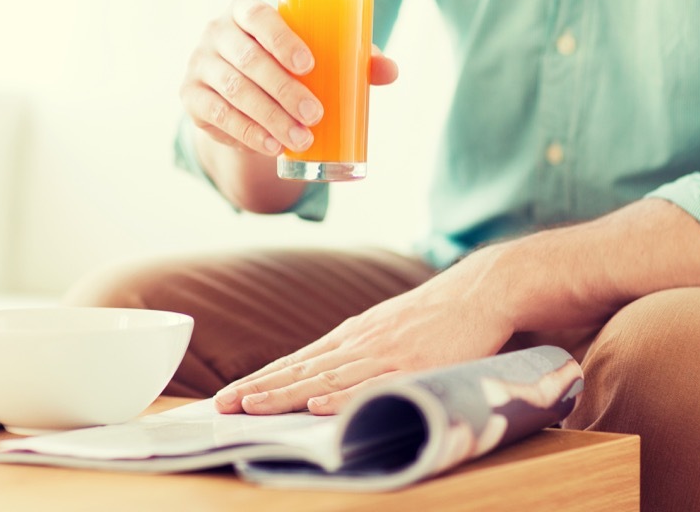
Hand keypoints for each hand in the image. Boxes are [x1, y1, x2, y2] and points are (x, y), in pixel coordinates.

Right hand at [180, 0, 396, 156]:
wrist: (242, 92)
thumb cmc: (286, 63)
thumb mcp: (316, 56)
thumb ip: (351, 58)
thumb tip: (390, 71)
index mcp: (245, 11)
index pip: (257, 15)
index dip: (281, 38)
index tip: (310, 65)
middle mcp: (216, 32)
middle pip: (247, 59)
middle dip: (283, 89)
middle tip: (315, 114)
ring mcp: (200, 64)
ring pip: (233, 91)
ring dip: (269, 117)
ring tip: (301, 137)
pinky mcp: (191, 97)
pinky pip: (216, 115)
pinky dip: (246, 133)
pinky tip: (270, 146)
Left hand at [213, 251, 513, 415]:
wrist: (478, 291)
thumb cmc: (432, 314)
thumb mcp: (383, 326)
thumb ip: (353, 350)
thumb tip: (320, 372)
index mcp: (350, 335)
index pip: (295, 361)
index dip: (261, 379)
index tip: (228, 396)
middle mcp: (359, 344)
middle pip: (300, 371)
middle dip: (258, 391)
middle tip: (221, 406)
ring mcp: (384, 356)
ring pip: (324, 380)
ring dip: (285, 396)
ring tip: (251, 408)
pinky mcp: (412, 368)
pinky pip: (372, 387)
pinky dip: (342, 398)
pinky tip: (317, 406)